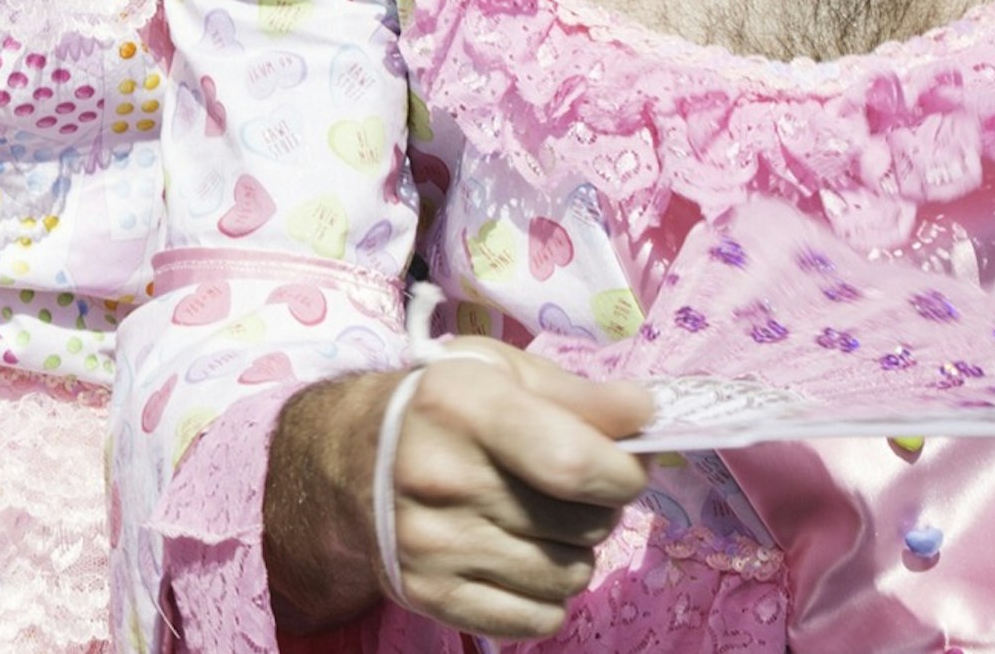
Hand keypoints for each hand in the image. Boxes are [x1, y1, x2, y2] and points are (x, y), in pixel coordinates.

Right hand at [268, 342, 651, 639]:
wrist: (346, 458)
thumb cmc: (441, 407)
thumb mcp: (500, 373)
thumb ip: (579, 395)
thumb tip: (647, 416)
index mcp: (461, 406)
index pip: (576, 465)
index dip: (623, 473)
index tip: (622, 466)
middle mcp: (440, 477)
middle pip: (583, 525)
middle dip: (599, 509)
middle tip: (570, 489)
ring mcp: (432, 544)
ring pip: (568, 576)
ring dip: (573, 553)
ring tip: (539, 521)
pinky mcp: (430, 594)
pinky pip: (538, 620)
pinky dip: (546, 597)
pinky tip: (518, 558)